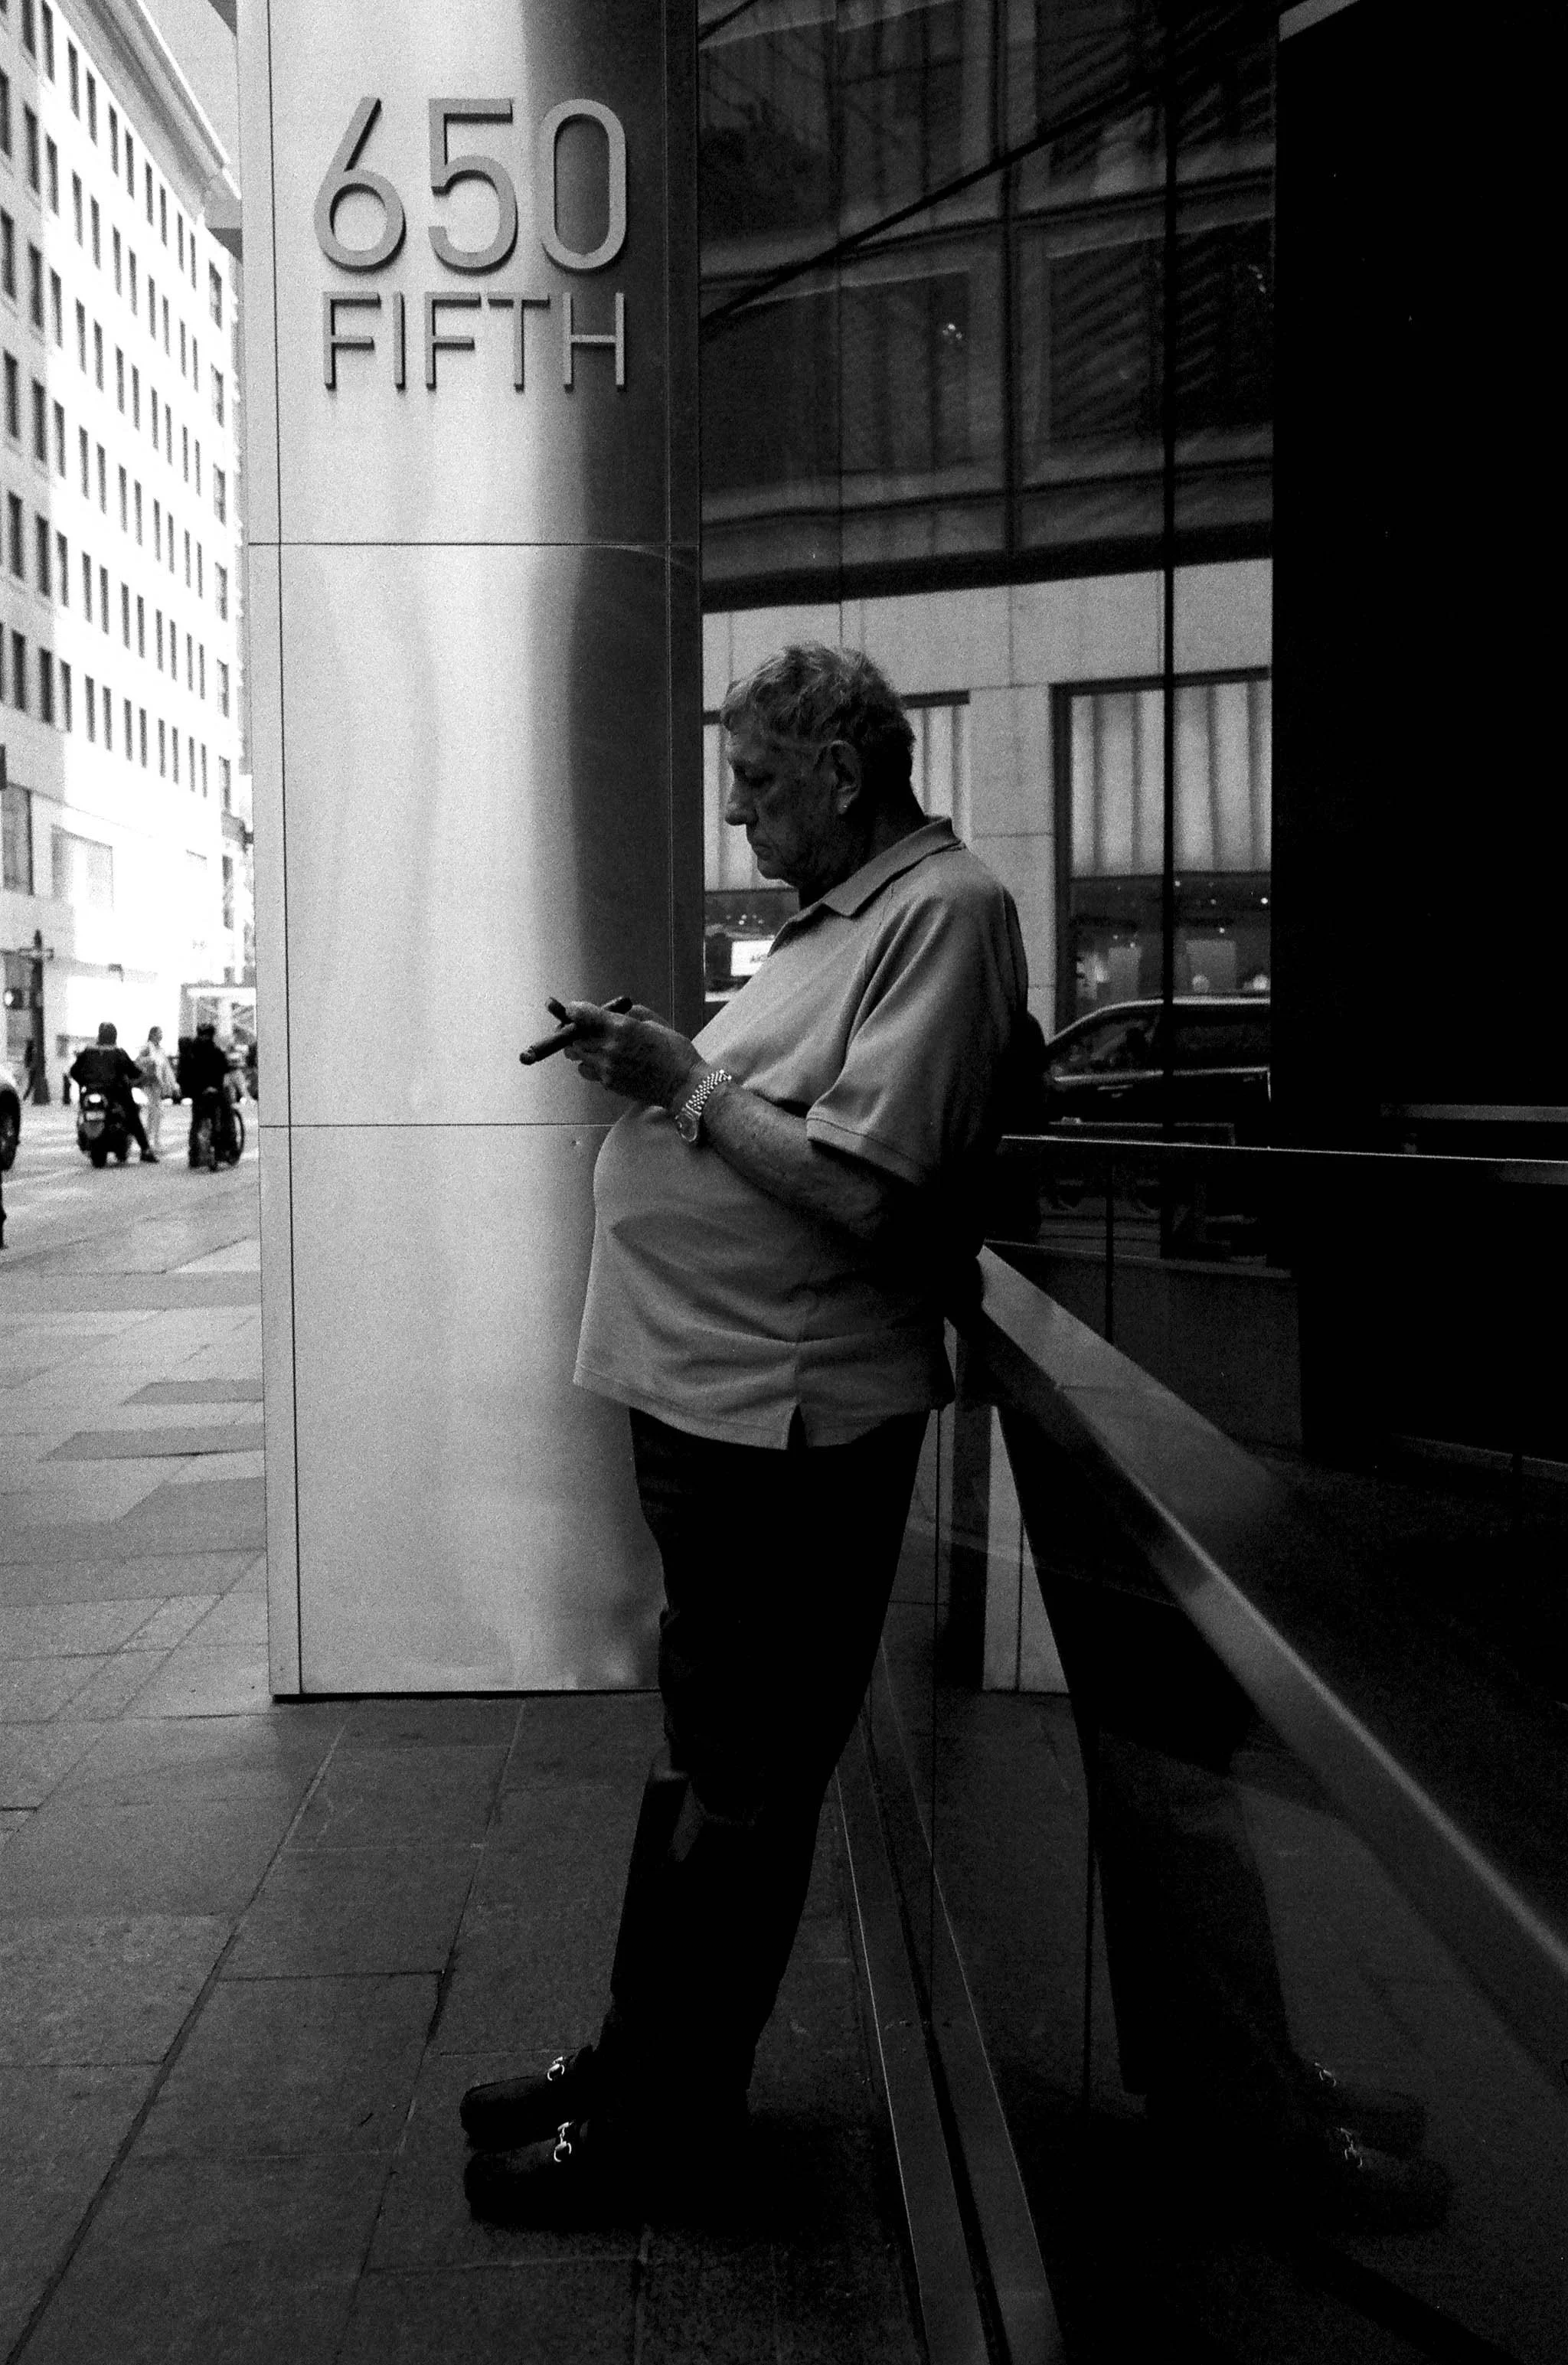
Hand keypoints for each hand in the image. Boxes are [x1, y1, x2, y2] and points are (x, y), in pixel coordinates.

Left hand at [557, 1000, 703, 1110]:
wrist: (683, 1086)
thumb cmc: (675, 1052)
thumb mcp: (655, 1023)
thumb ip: (631, 1014)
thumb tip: (614, 1012)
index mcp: (621, 1028)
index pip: (581, 1015)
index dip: (574, 1010)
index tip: (573, 1009)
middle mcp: (609, 1048)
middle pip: (573, 1037)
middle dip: (575, 1030)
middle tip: (581, 1027)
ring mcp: (606, 1068)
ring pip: (577, 1057)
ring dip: (581, 1049)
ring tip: (594, 1045)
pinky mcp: (608, 1084)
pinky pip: (589, 1072)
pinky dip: (592, 1064)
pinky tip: (606, 1061)